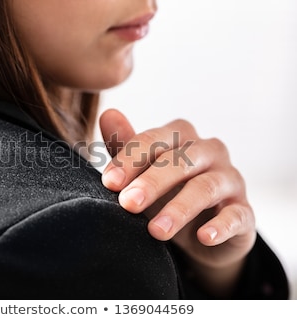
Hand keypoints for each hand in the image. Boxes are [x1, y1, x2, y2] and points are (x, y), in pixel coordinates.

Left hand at [99, 108, 256, 296]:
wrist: (197, 231)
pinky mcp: (244, 212)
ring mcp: (230, 180)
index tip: (109, 182)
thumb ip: (126, 147)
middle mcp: (209, 152)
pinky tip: (204, 236)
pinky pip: (236, 215)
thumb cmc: (165, 193)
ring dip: (180, 208)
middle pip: (181, 160)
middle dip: (152, 182)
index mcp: (181, 137)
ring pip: (206, 187)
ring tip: (155, 231)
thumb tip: (107, 114)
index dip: (130, 159)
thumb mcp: (141, 172)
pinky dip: (221, 226)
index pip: (155, 139)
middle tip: (128, 204)